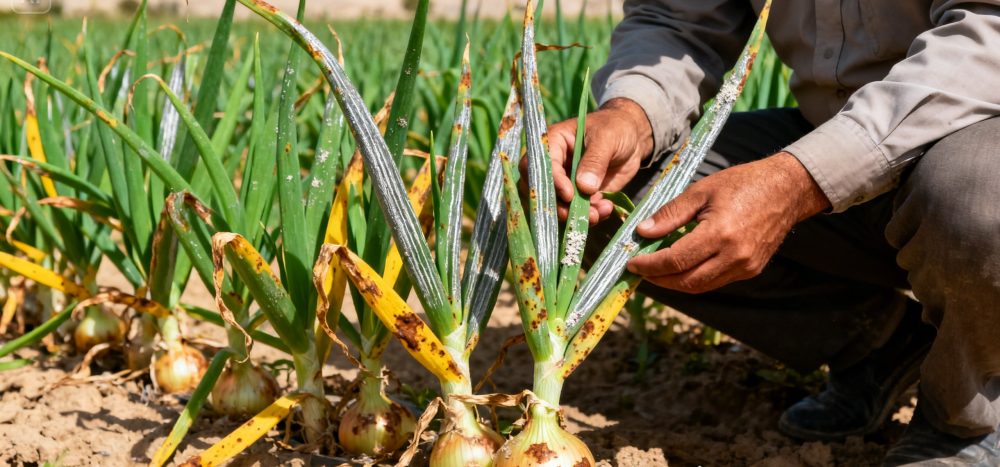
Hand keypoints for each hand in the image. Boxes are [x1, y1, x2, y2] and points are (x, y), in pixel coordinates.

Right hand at [544, 98, 653, 222]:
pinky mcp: (581, 195)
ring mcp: (567, 181)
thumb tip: (584, 187)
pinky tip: (606, 208)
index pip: (542, 165)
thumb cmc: (616, 128)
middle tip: (576, 215)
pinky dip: (592, 215)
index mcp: (554, 142)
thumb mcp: (606, 138)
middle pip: (544, 190)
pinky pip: (580, 210)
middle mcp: (555, 164)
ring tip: (597, 215)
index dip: (552, 182)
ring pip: (561, 205)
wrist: (632, 138)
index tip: (569, 195)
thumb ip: (595, 160)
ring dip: (576, 214)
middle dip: (559, 206)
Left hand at [626, 152, 830, 292]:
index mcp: (720, 233)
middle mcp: (734, 256)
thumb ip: (670, 214)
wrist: (787, 189)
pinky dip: (695, 278)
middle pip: (686, 281)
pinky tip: (682, 266)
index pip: (676, 260)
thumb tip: (642, 232)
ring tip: (656, 271)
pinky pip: (716, 281)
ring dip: (675, 282)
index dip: (650, 265)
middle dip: (659, 280)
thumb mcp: (701, 191)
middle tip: (640, 271)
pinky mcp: (751, 270)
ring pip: (701, 286)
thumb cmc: (742, 184)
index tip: (631, 263)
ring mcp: (745, 266)